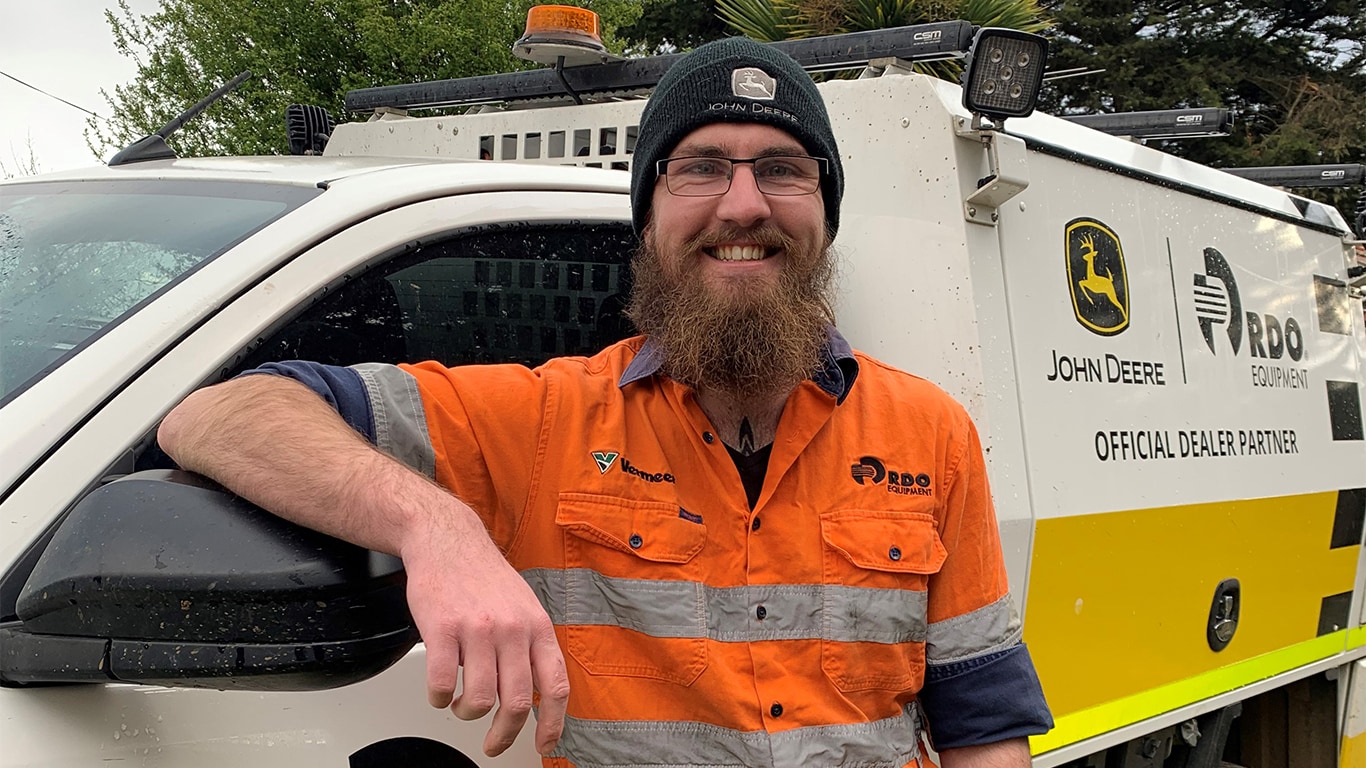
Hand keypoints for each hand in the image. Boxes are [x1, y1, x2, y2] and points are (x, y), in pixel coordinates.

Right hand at [401, 507, 569, 756]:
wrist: (448, 539)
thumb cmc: (484, 576)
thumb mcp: (524, 606)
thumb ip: (533, 645)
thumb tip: (540, 693)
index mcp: (537, 626)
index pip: (555, 686)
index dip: (552, 724)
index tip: (544, 745)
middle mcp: (512, 629)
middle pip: (516, 703)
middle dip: (504, 735)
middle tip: (492, 744)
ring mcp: (478, 629)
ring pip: (480, 700)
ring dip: (468, 713)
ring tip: (461, 705)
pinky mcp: (442, 629)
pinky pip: (443, 684)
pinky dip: (440, 698)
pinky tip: (440, 690)